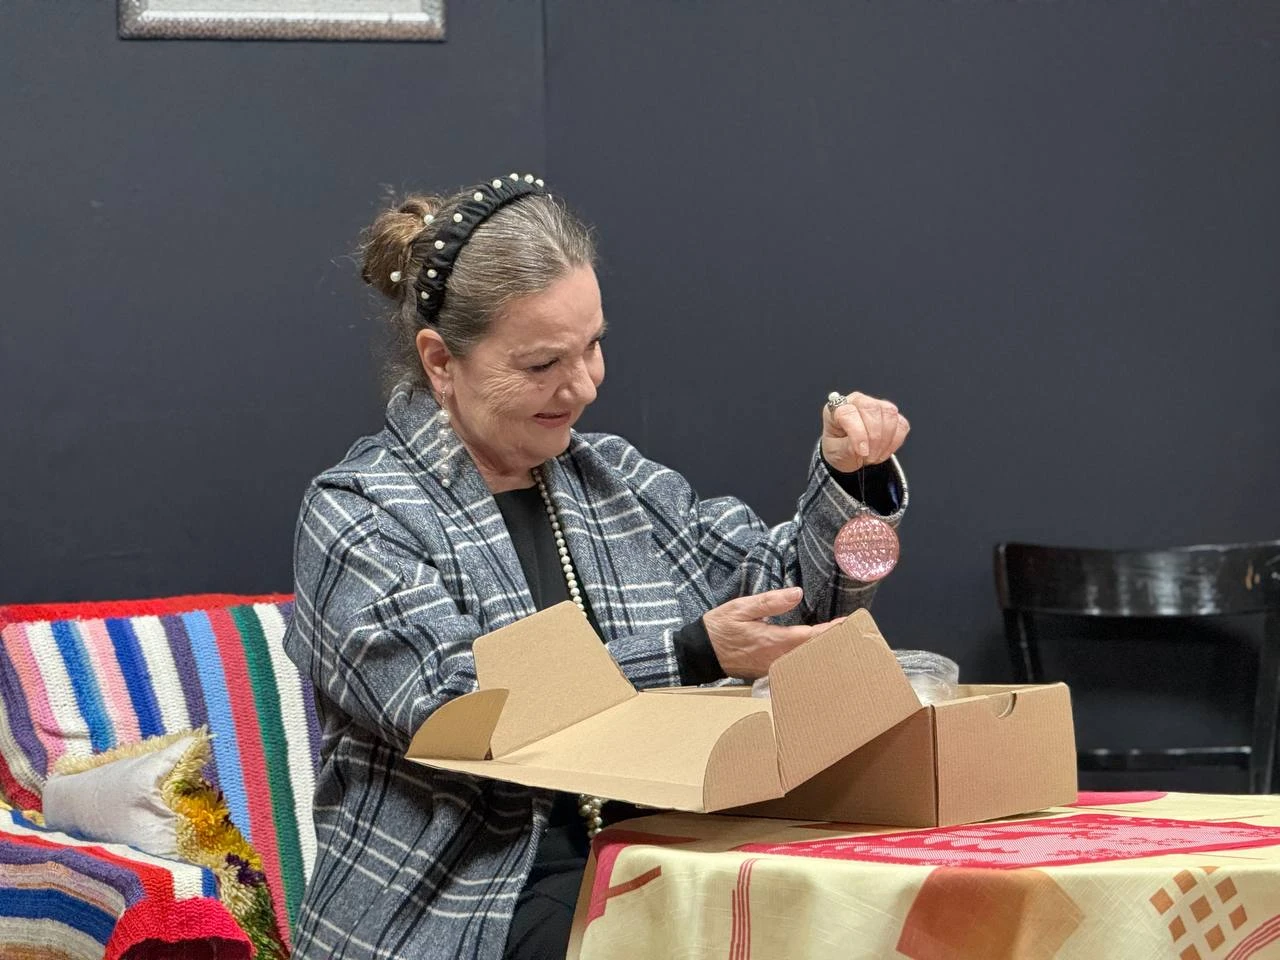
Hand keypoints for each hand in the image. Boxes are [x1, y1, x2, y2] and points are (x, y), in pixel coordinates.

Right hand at [703, 587, 846, 679]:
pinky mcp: (768, 671)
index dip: (832, 631)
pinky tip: (815, 652)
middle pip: (813, 652)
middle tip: (853, 633)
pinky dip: (807, 658)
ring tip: (840, 641)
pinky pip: (794, 666)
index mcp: (773, 640)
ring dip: (822, 651)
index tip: (848, 624)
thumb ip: (771, 601)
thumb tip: (797, 593)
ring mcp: (773, 667)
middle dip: (833, 642)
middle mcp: (777, 657)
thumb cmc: (720, 627)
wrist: (701, 652)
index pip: (811, 637)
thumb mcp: (742, 607)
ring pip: (805, 660)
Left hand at [821, 391, 909, 472]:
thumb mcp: (836, 453)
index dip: (858, 434)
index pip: (848, 413)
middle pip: (872, 410)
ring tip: (875, 455)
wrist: (849, 453)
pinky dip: (895, 442)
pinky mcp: (892, 415)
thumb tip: (863, 446)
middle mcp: (857, 401)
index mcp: (837, 408)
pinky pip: (902, 425)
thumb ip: (847, 448)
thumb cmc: (839, 448)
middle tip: (869, 456)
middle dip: (874, 437)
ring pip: (890, 415)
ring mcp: (877, 405)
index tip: (862, 451)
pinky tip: (884, 450)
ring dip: (885, 440)